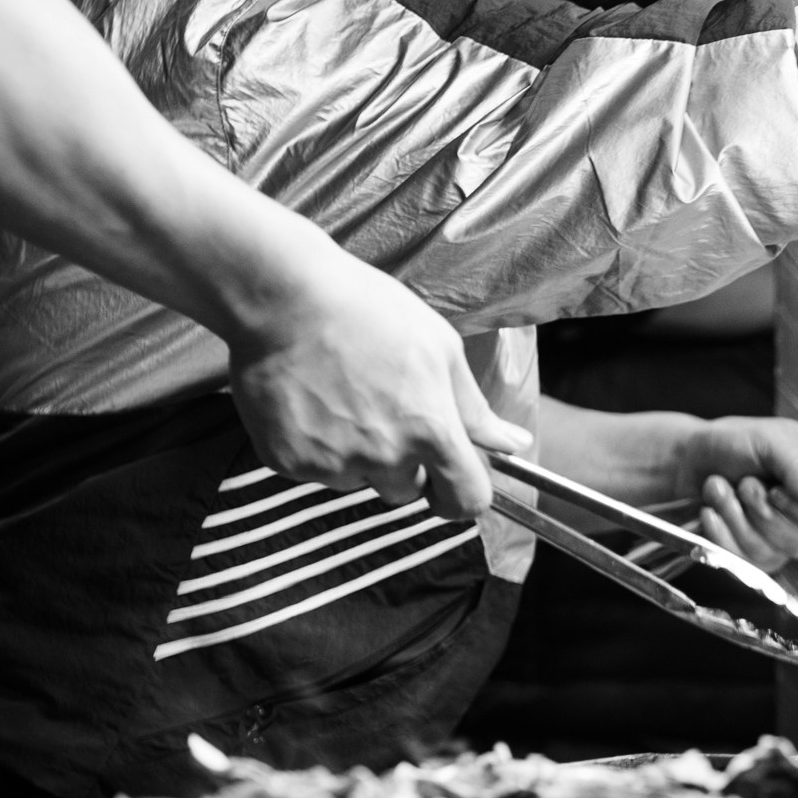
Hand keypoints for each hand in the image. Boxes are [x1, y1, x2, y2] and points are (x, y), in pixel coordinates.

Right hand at [229, 252, 531, 519]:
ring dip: (358, 455)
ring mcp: (331, 464)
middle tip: (384, 409)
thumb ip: (474, 408)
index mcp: (430, 430)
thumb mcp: (440, 349)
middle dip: (403, 463)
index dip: (462, 494)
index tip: (451, 482)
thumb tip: (512, 443)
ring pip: (358, 480)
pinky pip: (314, 471)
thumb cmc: (368, 312)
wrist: (285, 297)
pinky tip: (311, 401)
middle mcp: (383, 457)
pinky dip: (315, 447)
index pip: (466, 500)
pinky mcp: (288, 462)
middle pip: (407, 490)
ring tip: (342, 395)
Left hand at [676, 416, 797, 569]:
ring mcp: (780, 542)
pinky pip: (742, 561)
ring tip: (722, 488)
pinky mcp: (752, 556)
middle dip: (761, 510)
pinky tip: (711, 510)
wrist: (693, 458)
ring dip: (736, 517)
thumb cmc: (737, 442)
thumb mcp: (772, 442)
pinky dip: (720, 533)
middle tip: (745, 482)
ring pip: (768, 553)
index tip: (776, 490)